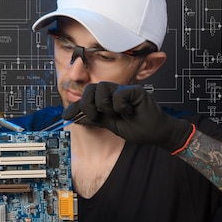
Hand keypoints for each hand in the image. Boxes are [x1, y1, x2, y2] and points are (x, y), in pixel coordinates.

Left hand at [62, 82, 193, 152]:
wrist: (155, 133)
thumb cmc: (138, 128)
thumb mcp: (110, 125)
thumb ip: (94, 119)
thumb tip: (75, 117)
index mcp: (108, 99)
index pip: (87, 97)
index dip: (76, 106)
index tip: (66, 116)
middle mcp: (114, 92)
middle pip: (91, 88)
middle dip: (87, 104)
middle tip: (94, 117)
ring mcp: (125, 90)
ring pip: (101, 87)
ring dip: (103, 104)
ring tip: (113, 114)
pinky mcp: (135, 91)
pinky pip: (118, 94)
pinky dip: (120, 106)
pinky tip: (128, 111)